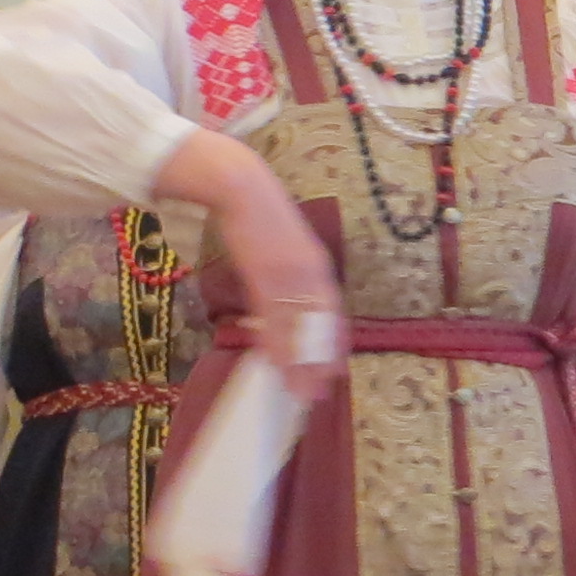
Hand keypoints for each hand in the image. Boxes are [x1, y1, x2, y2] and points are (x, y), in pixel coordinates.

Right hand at [161, 131, 344, 399]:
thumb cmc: (257, 216)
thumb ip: (288, 274)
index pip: (331, 312)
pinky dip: (275, 341)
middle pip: (319, 325)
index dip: (333, 342)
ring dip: (298, 361)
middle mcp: (310, 272)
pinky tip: (276, 363)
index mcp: (316, 265)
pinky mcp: (264, 273)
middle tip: (319, 391)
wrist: (240, 185)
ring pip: (297, 326)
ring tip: (298, 390)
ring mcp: (289, 274)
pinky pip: (273, 315)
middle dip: (319, 360)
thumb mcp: (283, 246)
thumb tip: (283, 302)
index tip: (335, 368)